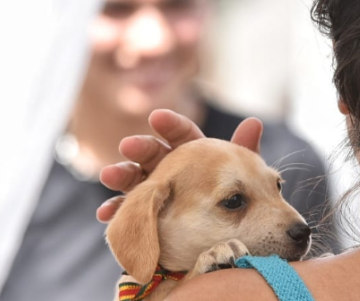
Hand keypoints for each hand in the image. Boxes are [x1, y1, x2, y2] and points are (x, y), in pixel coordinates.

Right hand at [96, 109, 262, 222]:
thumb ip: (244, 152)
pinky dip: (117, 211)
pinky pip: (129, 213)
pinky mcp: (145, 216)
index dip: (170, 125)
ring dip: (121, 175)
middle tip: (128, 145)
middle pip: (153, 154)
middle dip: (140, 148)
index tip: (158, 118)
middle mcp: (171, 169)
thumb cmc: (235, 203)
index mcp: (194, 154)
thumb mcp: (243, 177)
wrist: (229, 241)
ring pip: (135, 179)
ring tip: (109, 175)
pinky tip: (106, 213)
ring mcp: (155, 192)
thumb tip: (254, 121)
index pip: (181, 134)